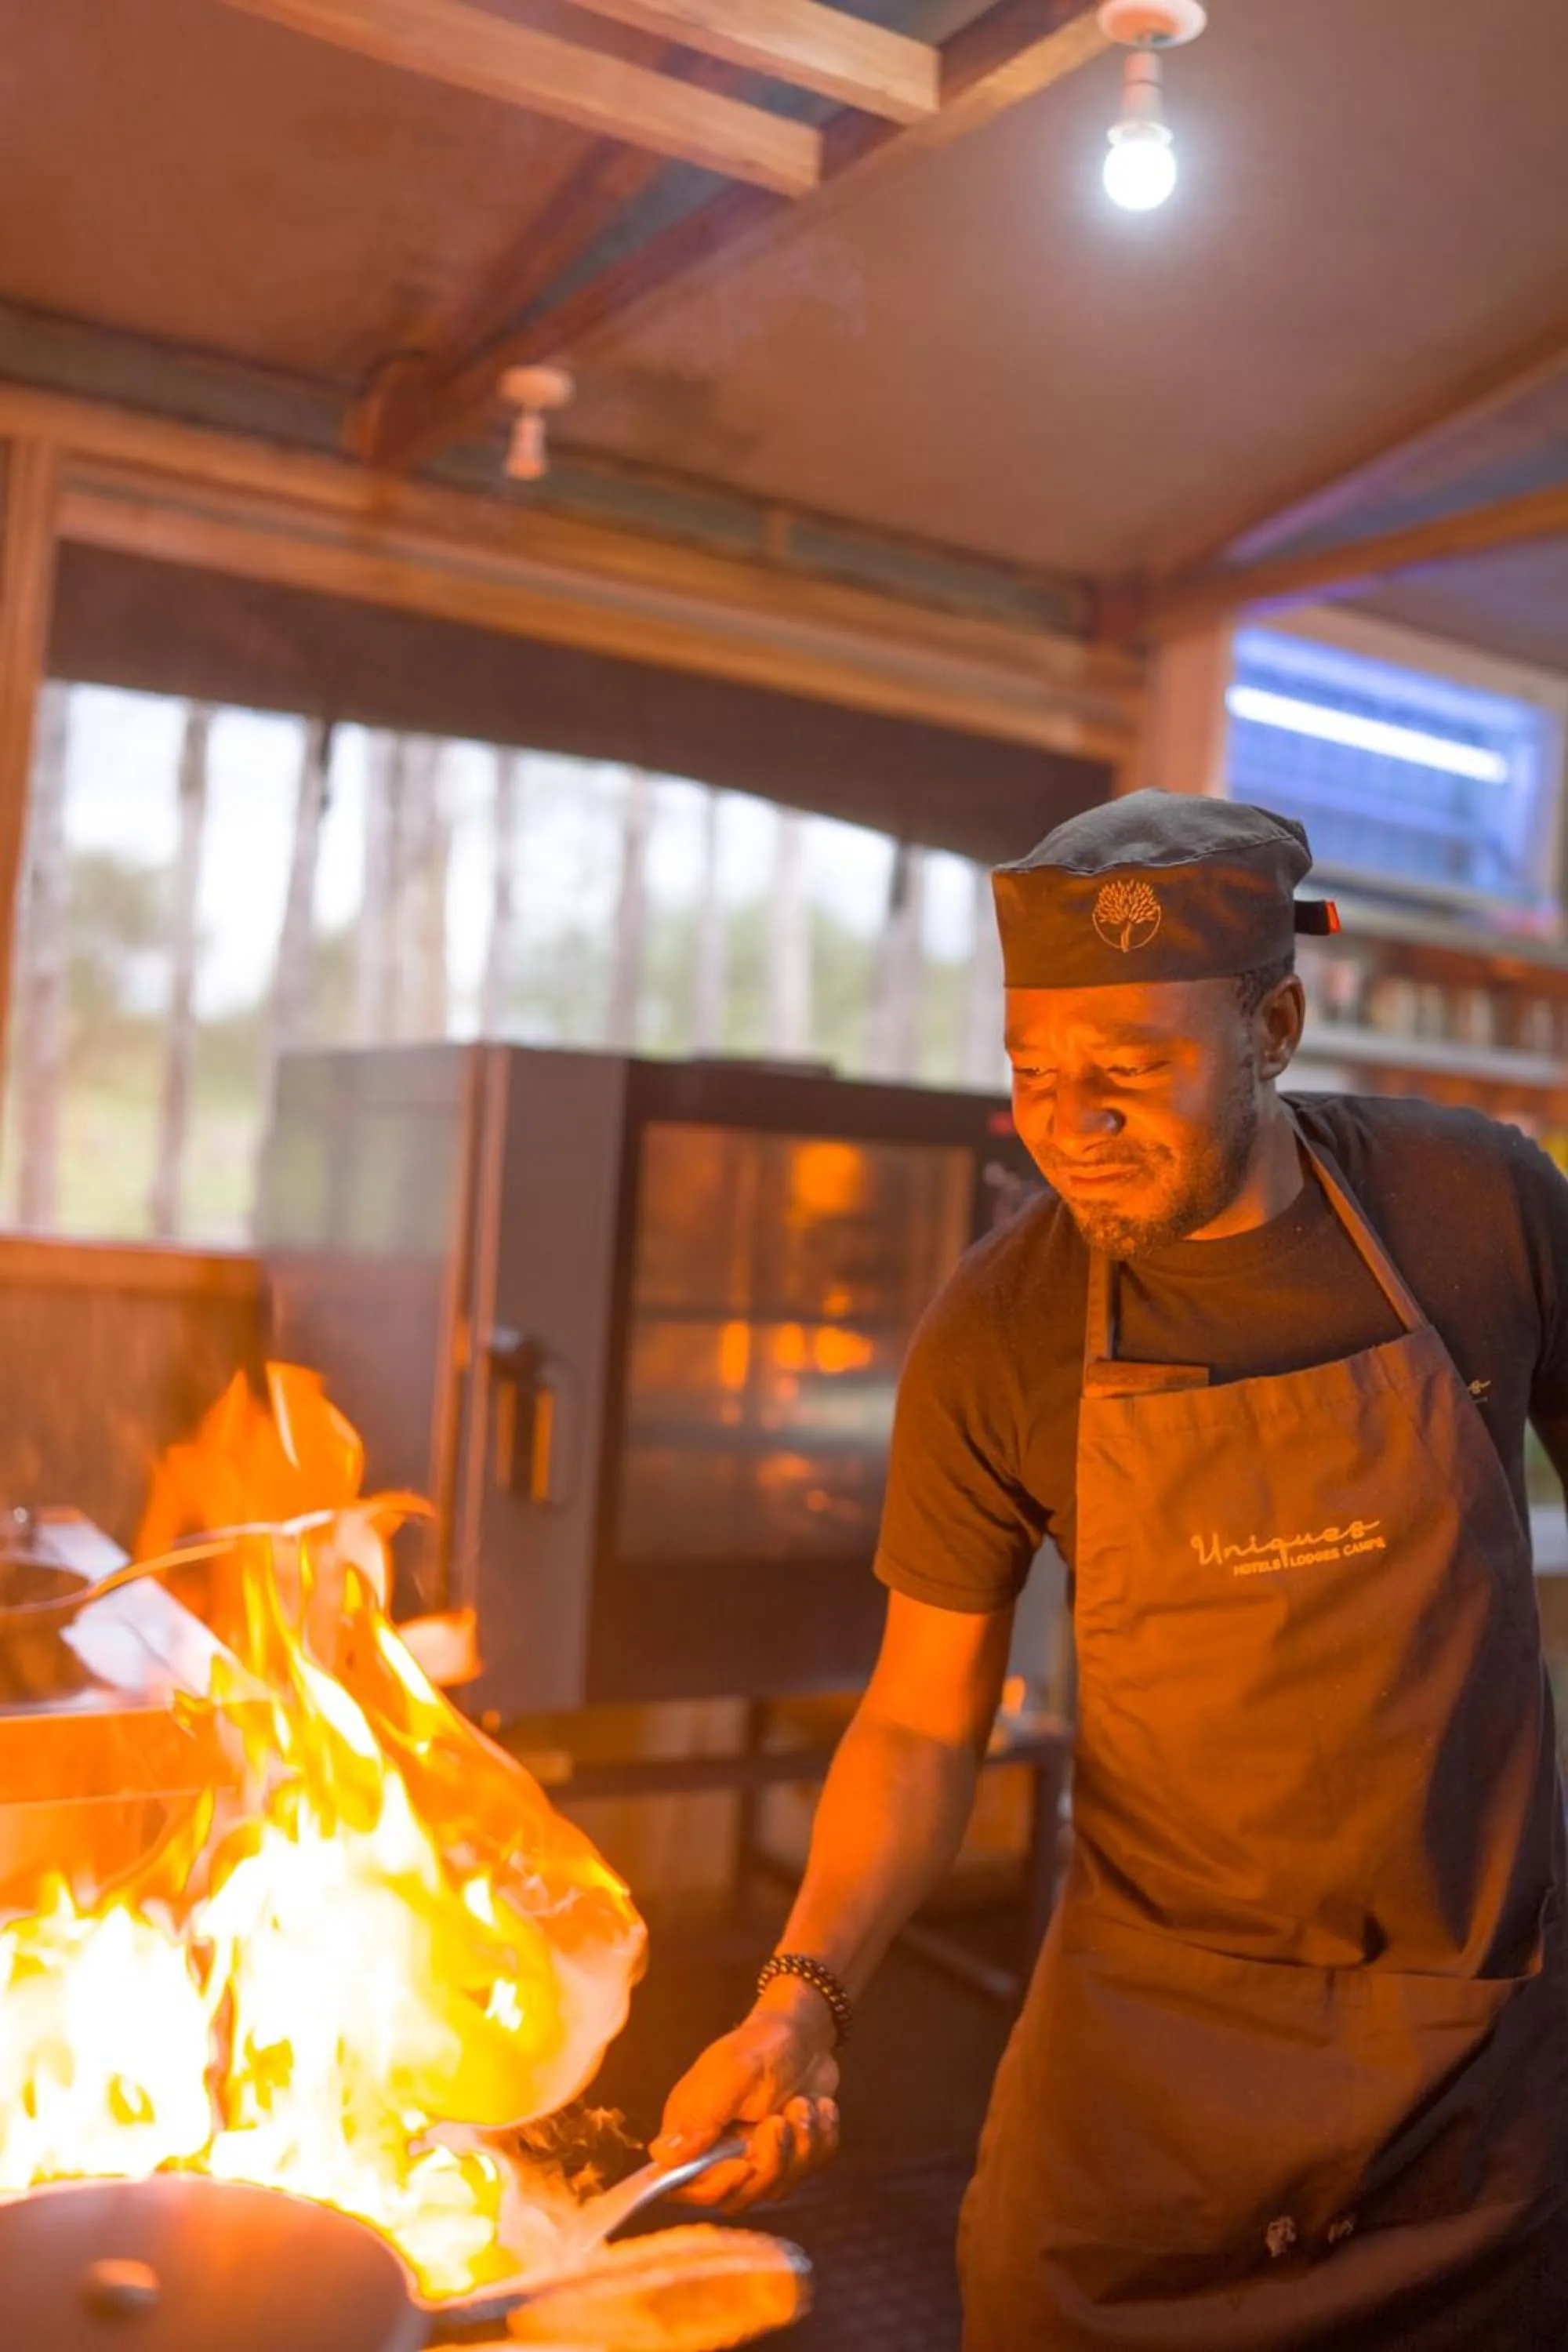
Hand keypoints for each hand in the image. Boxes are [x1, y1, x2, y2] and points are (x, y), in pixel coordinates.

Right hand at [650, 1987, 841, 2213]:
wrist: (805, 2035)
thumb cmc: (761, 2046)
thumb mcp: (732, 2073)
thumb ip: (701, 2116)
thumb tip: (663, 2155)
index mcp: (692, 2131)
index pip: (683, 2185)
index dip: (713, 2187)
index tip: (744, 2164)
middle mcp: (718, 2151)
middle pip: (737, 2195)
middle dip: (769, 2162)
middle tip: (781, 2120)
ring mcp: (754, 2157)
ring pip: (775, 2187)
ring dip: (800, 2147)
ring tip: (803, 2104)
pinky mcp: (787, 2157)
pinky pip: (807, 2172)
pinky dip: (821, 2141)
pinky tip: (821, 2108)